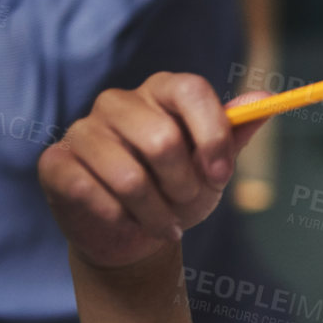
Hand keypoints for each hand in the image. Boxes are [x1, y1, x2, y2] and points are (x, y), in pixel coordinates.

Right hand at [38, 74, 270, 270]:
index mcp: (163, 90)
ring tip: (166, 224)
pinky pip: (89, 191)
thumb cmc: (179, 189)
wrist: (135, 232)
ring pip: (128, 176)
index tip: (221, 175)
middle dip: (184, 185)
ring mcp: (83, 129)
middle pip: (161, 138)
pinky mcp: (56, 162)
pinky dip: (120, 218)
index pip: (191, 89)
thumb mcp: (215, 164)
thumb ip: (237, 131)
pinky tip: (129, 223)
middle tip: (189, 202)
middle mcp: (119, 101)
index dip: (212, 135)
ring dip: (155, 212)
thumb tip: (266, 97)